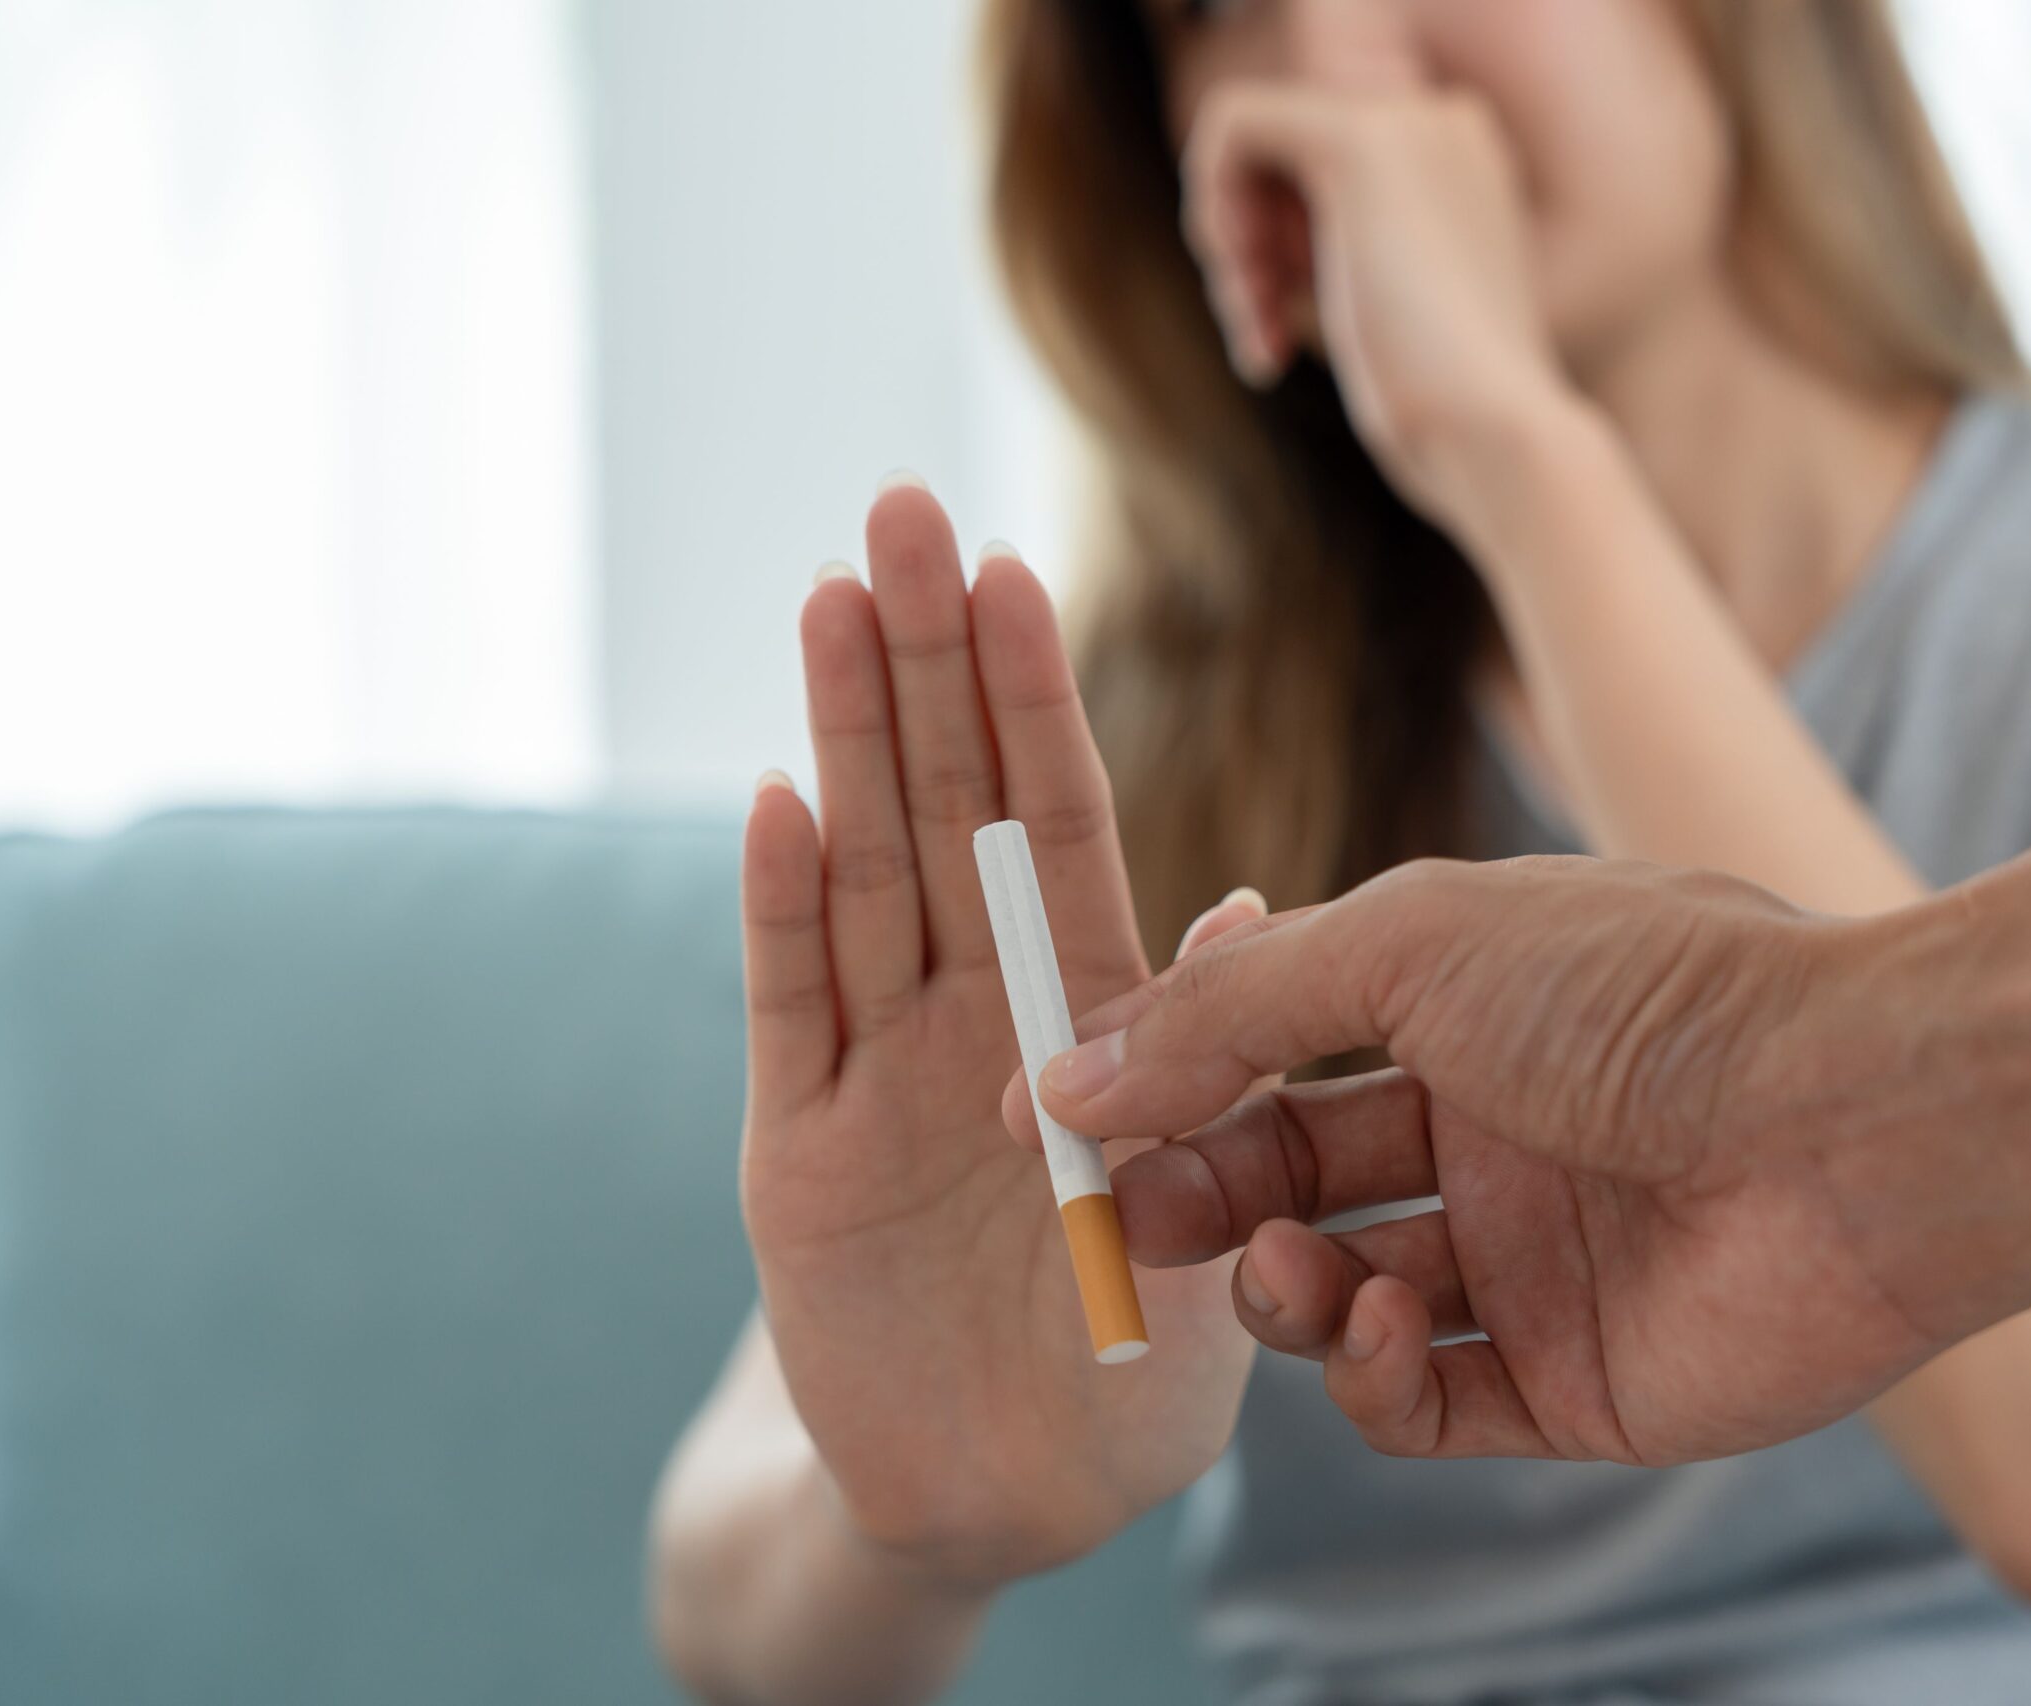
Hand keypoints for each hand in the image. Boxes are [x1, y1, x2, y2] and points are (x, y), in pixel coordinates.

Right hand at [739, 484, 1253, 1586]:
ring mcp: (879, 1078)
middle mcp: (975, 1021)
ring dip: (849, 739)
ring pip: (862, 877)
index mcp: (1090, 1020)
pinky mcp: (799, 1161)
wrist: (1020, 1503)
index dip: (1032, 701)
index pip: (1055, 827)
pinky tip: (781, 800)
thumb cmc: (1148, 1366)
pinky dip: (783, 914)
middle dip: (925, 666)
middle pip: (945, 813)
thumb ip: (1230, 1053)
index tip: (1007, 568)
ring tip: (831, 600)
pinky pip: (793, 1017)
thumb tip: (1250, 902)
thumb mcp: (1240, 1210)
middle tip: (897, 511)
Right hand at [1011, 855, 1949, 1465]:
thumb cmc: (1646, 993)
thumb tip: (1069, 1069)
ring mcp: (1534, 1263)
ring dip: (1278, 1286)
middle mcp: (1493, 1132)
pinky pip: (1425, 1402)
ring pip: (1342, 1296)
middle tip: (1123, 1220)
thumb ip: (1231, 1011)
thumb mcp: (1405, 945)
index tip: (1049, 1120)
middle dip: (1199, 1196)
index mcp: (1461, 1007)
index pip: (1272, 1050)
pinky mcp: (1576, 1383)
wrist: (1861, 1120)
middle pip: (1291, 1176)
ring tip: (1280, 1262)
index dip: (1163, 1084)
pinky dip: (1368, 1378)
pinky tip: (1373, 1323)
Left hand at [1185, 77, 1567, 525]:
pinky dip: (1208, 204)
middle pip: (1279, 156)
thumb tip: (1247, 248)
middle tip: (1259, 330)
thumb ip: (1346, 268)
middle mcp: (1441, 124)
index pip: (1317, 170)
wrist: (1497, 438)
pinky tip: (1244, 294)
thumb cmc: (1449, 422)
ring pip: (1248, 147)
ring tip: (1260, 340)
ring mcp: (1407, 125)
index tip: (1278, 325)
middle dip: (1245, 248)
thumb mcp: (1392, 327)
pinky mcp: (1358, 144)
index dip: (1275, 246)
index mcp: (1460, 165)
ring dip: (1230, 252)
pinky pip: (1231, 123)